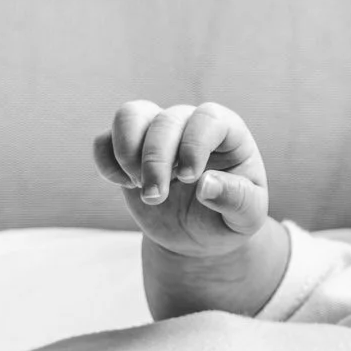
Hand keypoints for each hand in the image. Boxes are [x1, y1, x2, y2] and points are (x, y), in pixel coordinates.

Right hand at [94, 101, 271, 258]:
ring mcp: (156, 133)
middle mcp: (190, 125)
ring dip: (126, 151)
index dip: (194, 144)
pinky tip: (124, 185)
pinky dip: (106, 162)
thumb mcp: (246, 218)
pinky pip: (104, 139)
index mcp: (228, 134)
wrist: (199, 235)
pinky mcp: (128, 149)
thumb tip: (207, 184)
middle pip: (165, 120)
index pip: (208, 118)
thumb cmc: (228, 219)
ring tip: (137, 185)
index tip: (189, 178)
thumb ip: (237, 200)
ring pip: (129, 115)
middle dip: (155, 160)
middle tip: (156, 197)